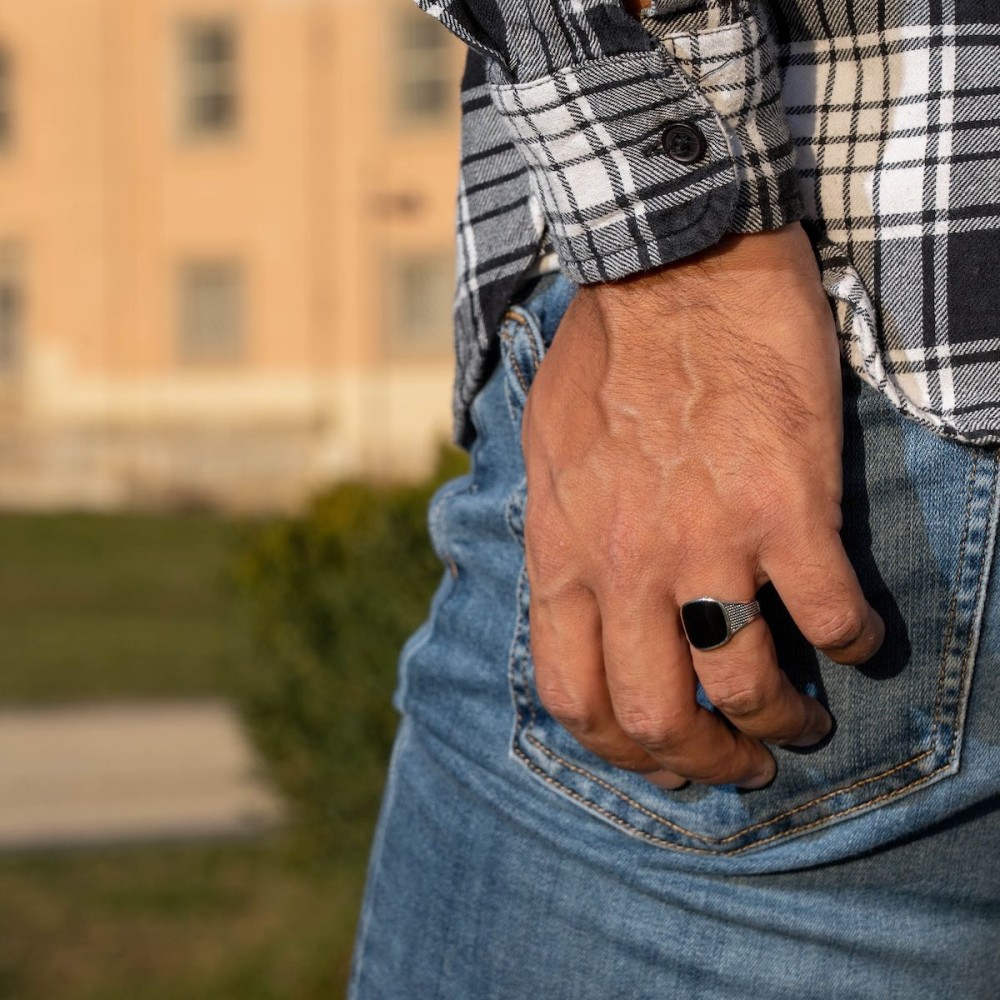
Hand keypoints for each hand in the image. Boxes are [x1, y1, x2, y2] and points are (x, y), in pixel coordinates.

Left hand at [520, 223, 884, 789]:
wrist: (672, 266)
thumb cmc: (606, 355)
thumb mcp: (542, 455)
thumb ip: (555, 537)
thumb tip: (570, 598)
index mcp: (564, 554)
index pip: (574, 697)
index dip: (620, 751)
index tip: (661, 758)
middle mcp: (628, 563)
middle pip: (658, 715)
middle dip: (704, 761)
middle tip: (739, 764)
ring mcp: (707, 537)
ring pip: (746, 683)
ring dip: (783, 722)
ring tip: (802, 719)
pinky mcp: (785, 505)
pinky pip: (829, 613)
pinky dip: (853, 643)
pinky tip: (859, 638)